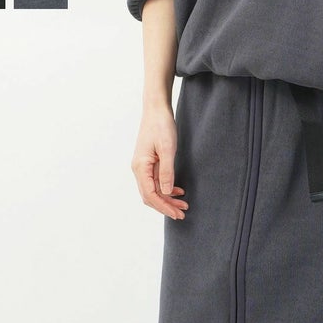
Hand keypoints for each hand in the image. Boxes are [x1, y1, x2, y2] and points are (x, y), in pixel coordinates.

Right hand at [131, 105, 188, 220]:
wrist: (156, 109)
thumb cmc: (161, 125)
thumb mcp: (167, 148)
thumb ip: (167, 171)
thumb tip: (166, 192)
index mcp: (140, 167)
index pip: (150, 195)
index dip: (164, 206)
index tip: (178, 213)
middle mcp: (139, 169)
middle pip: (150, 195)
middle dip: (166, 206)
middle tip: (183, 213)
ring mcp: (143, 166)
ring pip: (153, 189)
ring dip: (167, 198)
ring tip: (183, 204)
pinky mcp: (149, 162)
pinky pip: (156, 181)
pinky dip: (166, 188)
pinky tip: (177, 190)